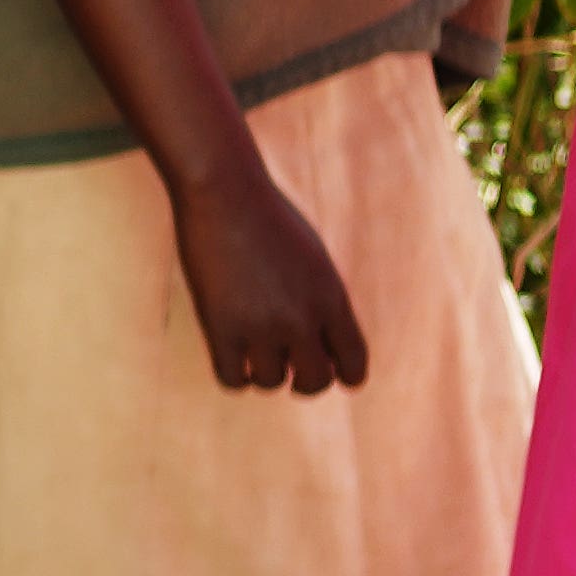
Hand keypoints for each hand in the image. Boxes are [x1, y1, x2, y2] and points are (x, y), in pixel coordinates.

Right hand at [167, 160, 369, 392]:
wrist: (226, 192)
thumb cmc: (269, 219)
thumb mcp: (312, 259)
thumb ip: (323, 303)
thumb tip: (319, 348)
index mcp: (332, 298)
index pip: (354, 365)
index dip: (345, 375)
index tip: (330, 372)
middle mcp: (302, 317)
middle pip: (315, 382)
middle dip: (303, 381)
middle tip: (288, 366)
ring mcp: (261, 325)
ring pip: (270, 382)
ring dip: (263, 371)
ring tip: (252, 348)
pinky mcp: (221, 327)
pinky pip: (233, 380)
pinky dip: (234, 374)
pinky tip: (230, 352)